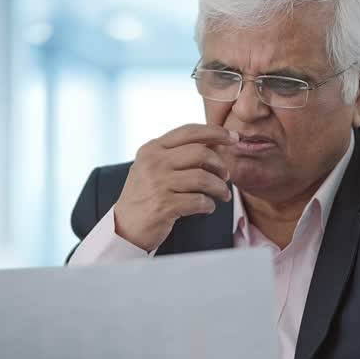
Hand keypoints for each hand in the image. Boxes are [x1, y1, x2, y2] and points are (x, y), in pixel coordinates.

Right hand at [113, 124, 238, 251]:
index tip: (234, 137)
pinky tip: (208, 207)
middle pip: (200, 153)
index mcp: (152, 148)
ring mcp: (158, 184)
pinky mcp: (164, 205)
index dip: (215, 132)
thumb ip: (179, 153)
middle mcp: (153, 162)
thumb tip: (216, 142)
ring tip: (223, 195)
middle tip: (226, 176)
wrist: (125, 226)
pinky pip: (199, 201)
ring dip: (219, 187)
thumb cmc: (145, 195)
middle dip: (220, 164)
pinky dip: (209, 204)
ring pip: (203, 178)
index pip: (189, 132)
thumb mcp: (155, 167)